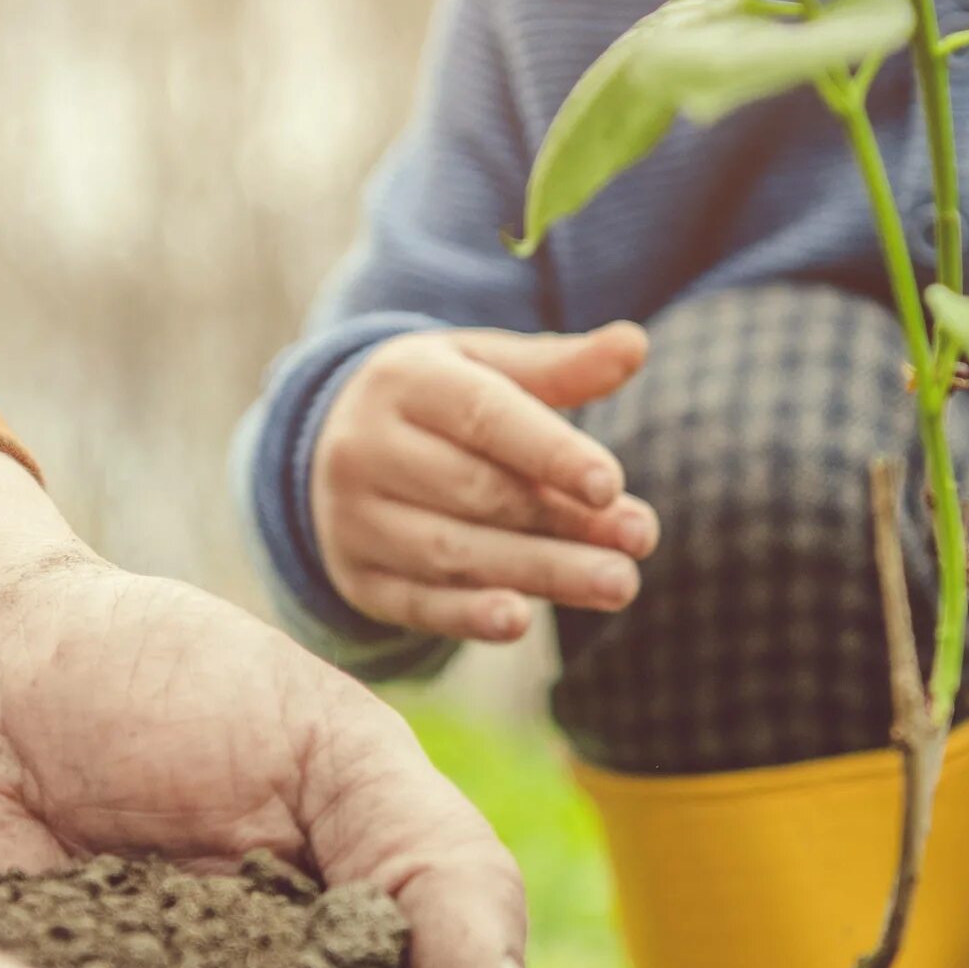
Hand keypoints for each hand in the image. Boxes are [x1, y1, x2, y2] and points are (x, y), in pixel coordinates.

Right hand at [311, 324, 660, 642]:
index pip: (484, 418)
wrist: (328, 448)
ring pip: (452, 552)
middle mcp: (367, 450)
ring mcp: (354, 519)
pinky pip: (416, 604)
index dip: (551, 453)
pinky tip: (520, 622)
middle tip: (641, 541)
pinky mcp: (358, 578)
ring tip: (617, 584)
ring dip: (541, 572)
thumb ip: (560, 367)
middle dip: (564, 521)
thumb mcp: (484, 368)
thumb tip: (635, 345)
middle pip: (477, 493)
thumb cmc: (437, 402)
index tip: (611, 485)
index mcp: (405, 382)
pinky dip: (467, 616)